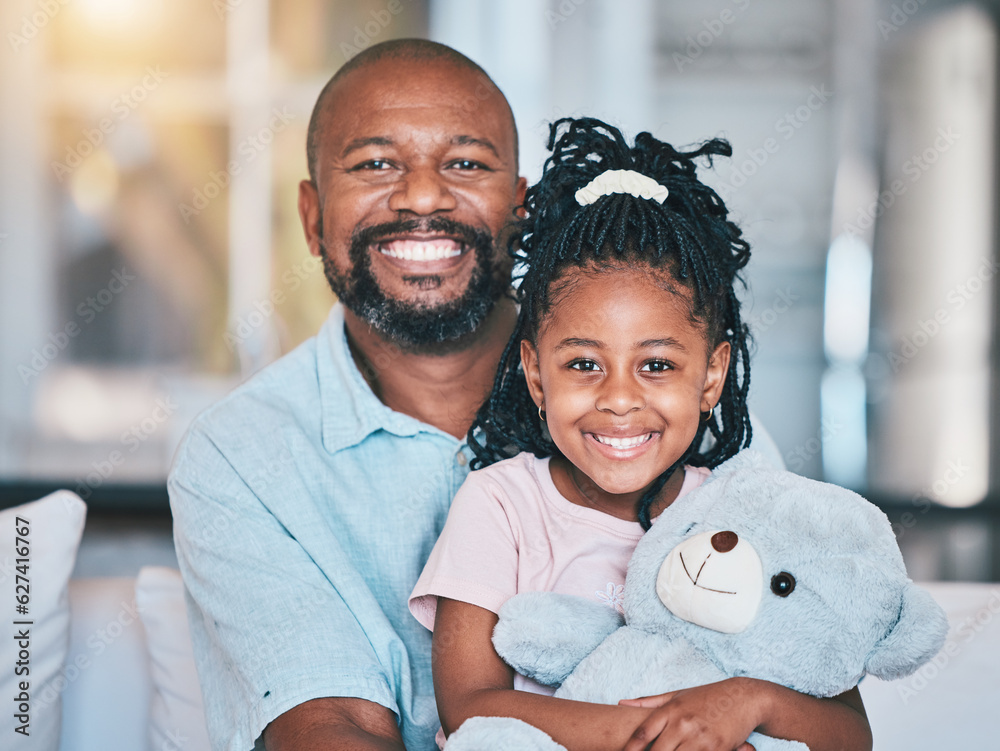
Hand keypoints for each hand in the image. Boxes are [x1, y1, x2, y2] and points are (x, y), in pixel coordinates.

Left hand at [618, 679, 759, 750]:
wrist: (743, 698)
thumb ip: (648, 702)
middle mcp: (683, 724)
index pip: (643, 733)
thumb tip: (621, 703)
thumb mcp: (677, 695)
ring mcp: (701, 738)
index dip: (629, 748)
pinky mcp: (718, 749)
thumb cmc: (706, 696)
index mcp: (671, 710)